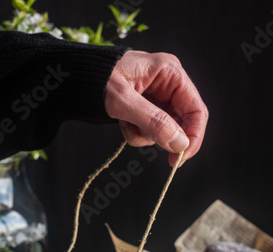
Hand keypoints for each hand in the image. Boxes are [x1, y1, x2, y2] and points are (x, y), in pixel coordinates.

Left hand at [104, 50, 207, 165]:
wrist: (76, 78)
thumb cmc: (98, 80)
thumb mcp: (124, 101)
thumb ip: (154, 121)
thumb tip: (180, 143)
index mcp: (170, 73)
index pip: (196, 110)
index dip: (193, 136)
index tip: (180, 157)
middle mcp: (168, 84)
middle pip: (182, 122)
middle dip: (163, 136)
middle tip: (149, 144)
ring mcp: (157, 97)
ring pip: (164, 130)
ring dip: (144, 134)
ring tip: (125, 123)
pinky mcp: (146, 108)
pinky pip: (149, 129)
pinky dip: (135, 132)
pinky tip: (121, 122)